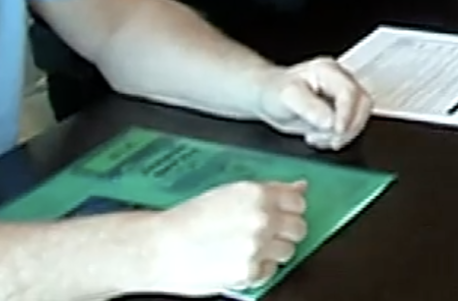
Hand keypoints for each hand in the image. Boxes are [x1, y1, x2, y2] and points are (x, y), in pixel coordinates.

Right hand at [143, 179, 308, 295]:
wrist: (158, 248)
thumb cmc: (185, 220)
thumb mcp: (228, 193)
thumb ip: (268, 190)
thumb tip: (298, 186)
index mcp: (256, 194)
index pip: (298, 200)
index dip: (291, 208)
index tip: (284, 213)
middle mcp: (261, 218)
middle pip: (298, 227)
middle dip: (286, 231)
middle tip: (267, 233)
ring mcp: (257, 246)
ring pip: (289, 250)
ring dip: (274, 251)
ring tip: (250, 248)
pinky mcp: (249, 271)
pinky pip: (270, 271)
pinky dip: (260, 269)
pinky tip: (241, 261)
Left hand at [256, 58, 372, 150]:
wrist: (267, 97)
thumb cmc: (274, 92)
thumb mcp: (287, 98)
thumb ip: (309, 108)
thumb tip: (330, 122)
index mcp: (327, 70)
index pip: (349, 92)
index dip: (347, 113)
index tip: (337, 131)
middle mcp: (340, 80)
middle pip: (362, 103)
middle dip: (349, 126)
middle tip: (331, 140)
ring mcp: (343, 95)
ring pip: (360, 117)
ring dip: (343, 134)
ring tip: (317, 138)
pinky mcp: (342, 109)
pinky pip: (351, 125)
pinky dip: (338, 137)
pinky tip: (319, 138)